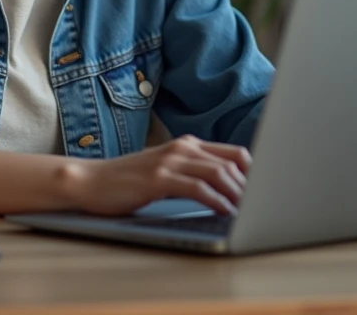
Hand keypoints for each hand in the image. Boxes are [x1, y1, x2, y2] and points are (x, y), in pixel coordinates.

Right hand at [62, 135, 250, 216]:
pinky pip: (197, 188)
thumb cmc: (128, 180)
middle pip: (232, 162)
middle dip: (252, 186)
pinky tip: (225, 211)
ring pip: (218, 173)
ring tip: (249, 211)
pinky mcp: (158, 178)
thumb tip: (227, 189)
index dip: (254, 172)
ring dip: (238, 194)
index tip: (265, 192)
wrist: (90, 180)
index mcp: (187, 145)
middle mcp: (182, 148)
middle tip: (263, 205)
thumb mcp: (165, 171)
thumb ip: (192, 173)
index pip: (234, 153)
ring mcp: (170, 161)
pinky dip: (216, 200)